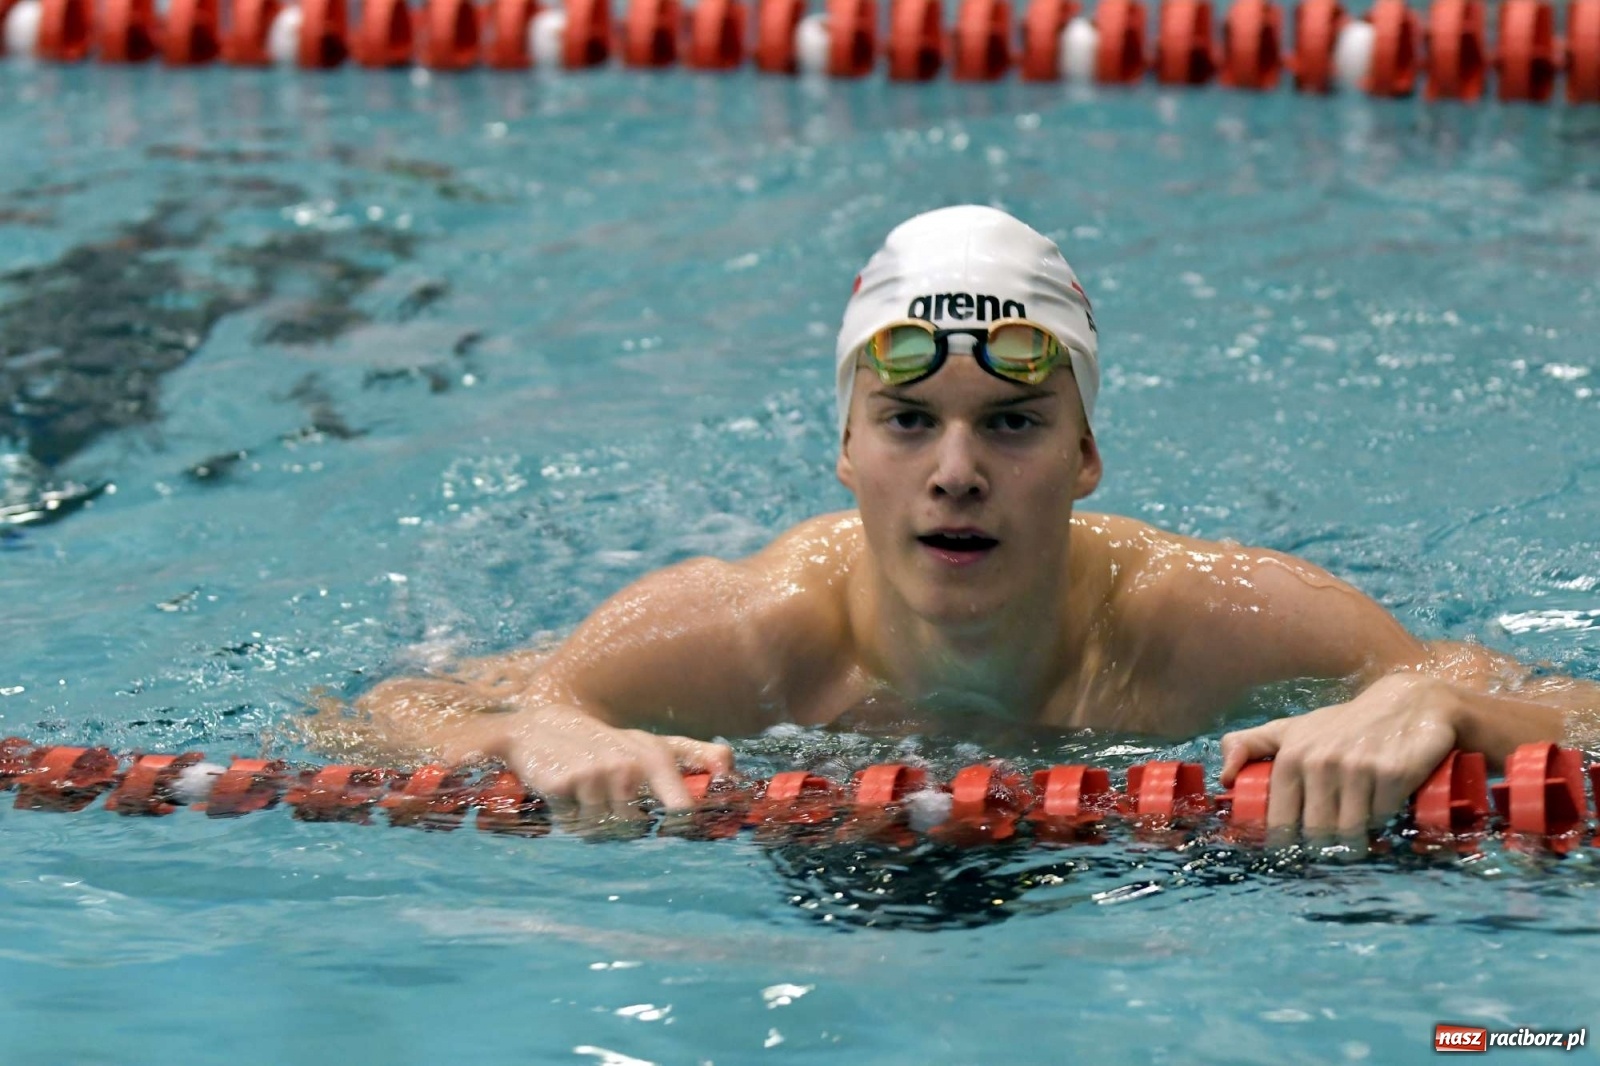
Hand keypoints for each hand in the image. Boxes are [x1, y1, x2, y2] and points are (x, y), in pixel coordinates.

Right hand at [459, 700, 734, 822]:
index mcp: (655, 756)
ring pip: (605, 832)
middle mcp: (629, 765)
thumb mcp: (653, 744)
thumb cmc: (607, 744)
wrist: (539, 729)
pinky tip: (566, 795)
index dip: (686, 831)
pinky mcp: (564, 785)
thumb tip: (732, 766)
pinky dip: (569, 820)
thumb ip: (697, 756)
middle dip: (622, 825)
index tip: (681, 837)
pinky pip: (574, 827)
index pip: (683, 808)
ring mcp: (596, 775)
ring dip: (594, 824)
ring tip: (587, 796)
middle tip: (609, 802)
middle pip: (637, 830)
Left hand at [1219, 673, 1462, 836]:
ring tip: (1357, 838)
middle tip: (1332, 848)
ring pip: (1350, 832)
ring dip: (1355, 841)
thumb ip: (1249, 746)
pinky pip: (1383, 817)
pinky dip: (1383, 821)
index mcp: (1291, 757)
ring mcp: (1359, 768)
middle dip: (1325, 848)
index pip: (1281, 819)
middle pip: (1317, 833)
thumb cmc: (1343, 724)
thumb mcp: (1292, 729)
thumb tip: (1225, 779)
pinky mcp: (1394, 773)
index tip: (1294, 853)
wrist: (1409, 701)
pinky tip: (1383, 811)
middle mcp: (1321, 762)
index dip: (1286, 844)